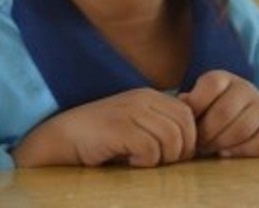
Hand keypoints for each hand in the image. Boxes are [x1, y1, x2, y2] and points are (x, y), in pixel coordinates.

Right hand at [12, 88, 196, 167]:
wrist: (63, 137)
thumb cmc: (102, 136)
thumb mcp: (136, 123)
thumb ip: (160, 124)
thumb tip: (195, 140)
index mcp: (148, 95)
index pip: (187, 114)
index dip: (188, 139)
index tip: (172, 155)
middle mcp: (141, 99)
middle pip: (184, 128)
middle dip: (179, 152)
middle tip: (158, 162)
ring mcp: (129, 111)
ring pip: (171, 140)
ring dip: (161, 158)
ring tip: (141, 161)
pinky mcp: (119, 128)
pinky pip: (150, 150)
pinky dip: (144, 163)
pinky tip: (128, 161)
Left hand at [180, 69, 258, 157]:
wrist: (242, 110)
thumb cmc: (209, 106)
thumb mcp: (196, 98)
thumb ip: (187, 102)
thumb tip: (181, 105)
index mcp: (224, 78)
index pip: (212, 85)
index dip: (196, 105)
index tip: (186, 121)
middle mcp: (246, 88)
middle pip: (225, 111)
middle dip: (206, 132)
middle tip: (196, 142)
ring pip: (243, 128)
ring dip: (221, 143)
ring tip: (207, 148)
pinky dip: (240, 151)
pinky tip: (223, 153)